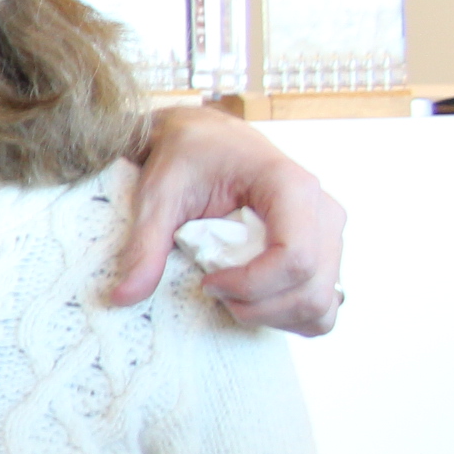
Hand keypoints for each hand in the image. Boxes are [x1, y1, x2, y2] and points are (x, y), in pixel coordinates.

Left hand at [121, 106, 345, 333]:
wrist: (207, 138)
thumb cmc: (188, 156)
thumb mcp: (158, 195)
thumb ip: (145, 245)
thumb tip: (124, 297)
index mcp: (292, 186)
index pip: (295, 258)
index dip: (250, 285)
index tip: (207, 282)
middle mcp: (323, 210)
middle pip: (310, 289)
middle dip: (258, 307)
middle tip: (213, 288)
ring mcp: (329, 234)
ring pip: (321, 304)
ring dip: (273, 315)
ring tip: (230, 293)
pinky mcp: (324, 251)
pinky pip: (323, 303)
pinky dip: (289, 315)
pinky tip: (252, 299)